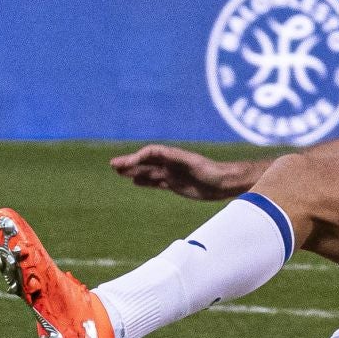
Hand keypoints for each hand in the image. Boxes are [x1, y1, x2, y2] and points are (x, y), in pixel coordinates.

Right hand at [110, 144, 256, 200]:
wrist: (225, 183)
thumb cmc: (213, 171)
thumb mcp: (194, 164)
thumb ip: (177, 159)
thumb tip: (165, 155)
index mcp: (174, 155)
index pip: (151, 153)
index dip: (138, 157)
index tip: (126, 164)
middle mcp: (171, 163)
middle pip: (146, 162)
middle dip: (130, 162)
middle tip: (112, 164)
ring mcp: (172, 174)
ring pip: (148, 172)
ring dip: (133, 171)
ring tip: (118, 171)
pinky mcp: (175, 184)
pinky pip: (156, 182)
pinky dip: (144, 181)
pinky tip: (134, 181)